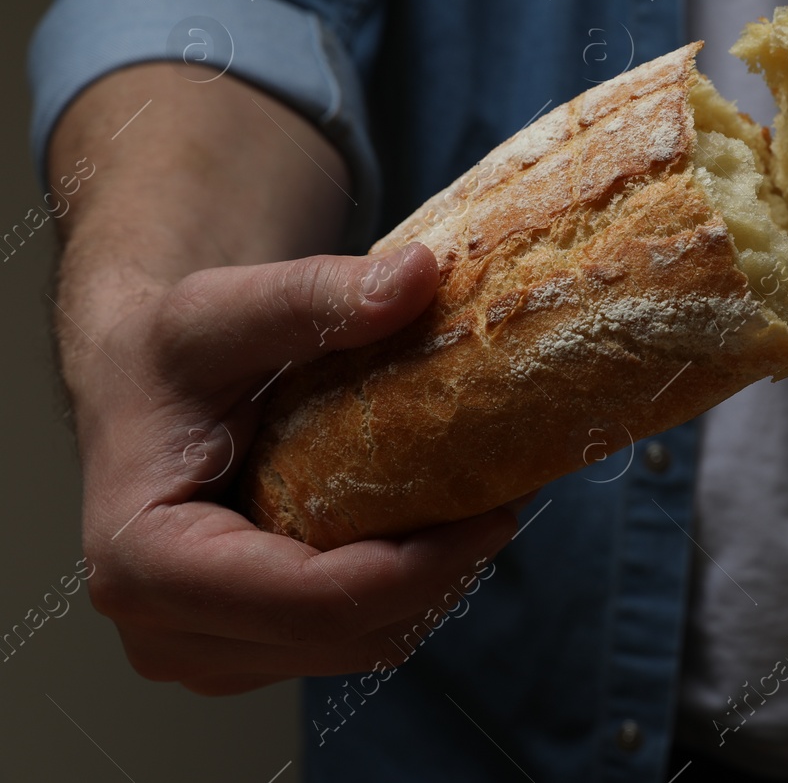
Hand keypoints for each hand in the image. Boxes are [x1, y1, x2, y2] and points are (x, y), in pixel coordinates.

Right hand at [69, 241, 519, 694]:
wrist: (140, 387)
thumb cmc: (167, 352)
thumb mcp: (224, 308)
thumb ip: (313, 295)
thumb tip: (418, 274)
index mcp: (141, 563)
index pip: (309, 601)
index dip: (418, 569)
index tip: (498, 514)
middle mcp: (162, 631)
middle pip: (341, 635)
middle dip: (439, 576)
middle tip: (506, 501)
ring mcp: (203, 654)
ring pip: (354, 649)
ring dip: (430, 589)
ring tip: (481, 509)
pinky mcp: (242, 651)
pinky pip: (346, 641)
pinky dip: (404, 594)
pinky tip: (438, 529)